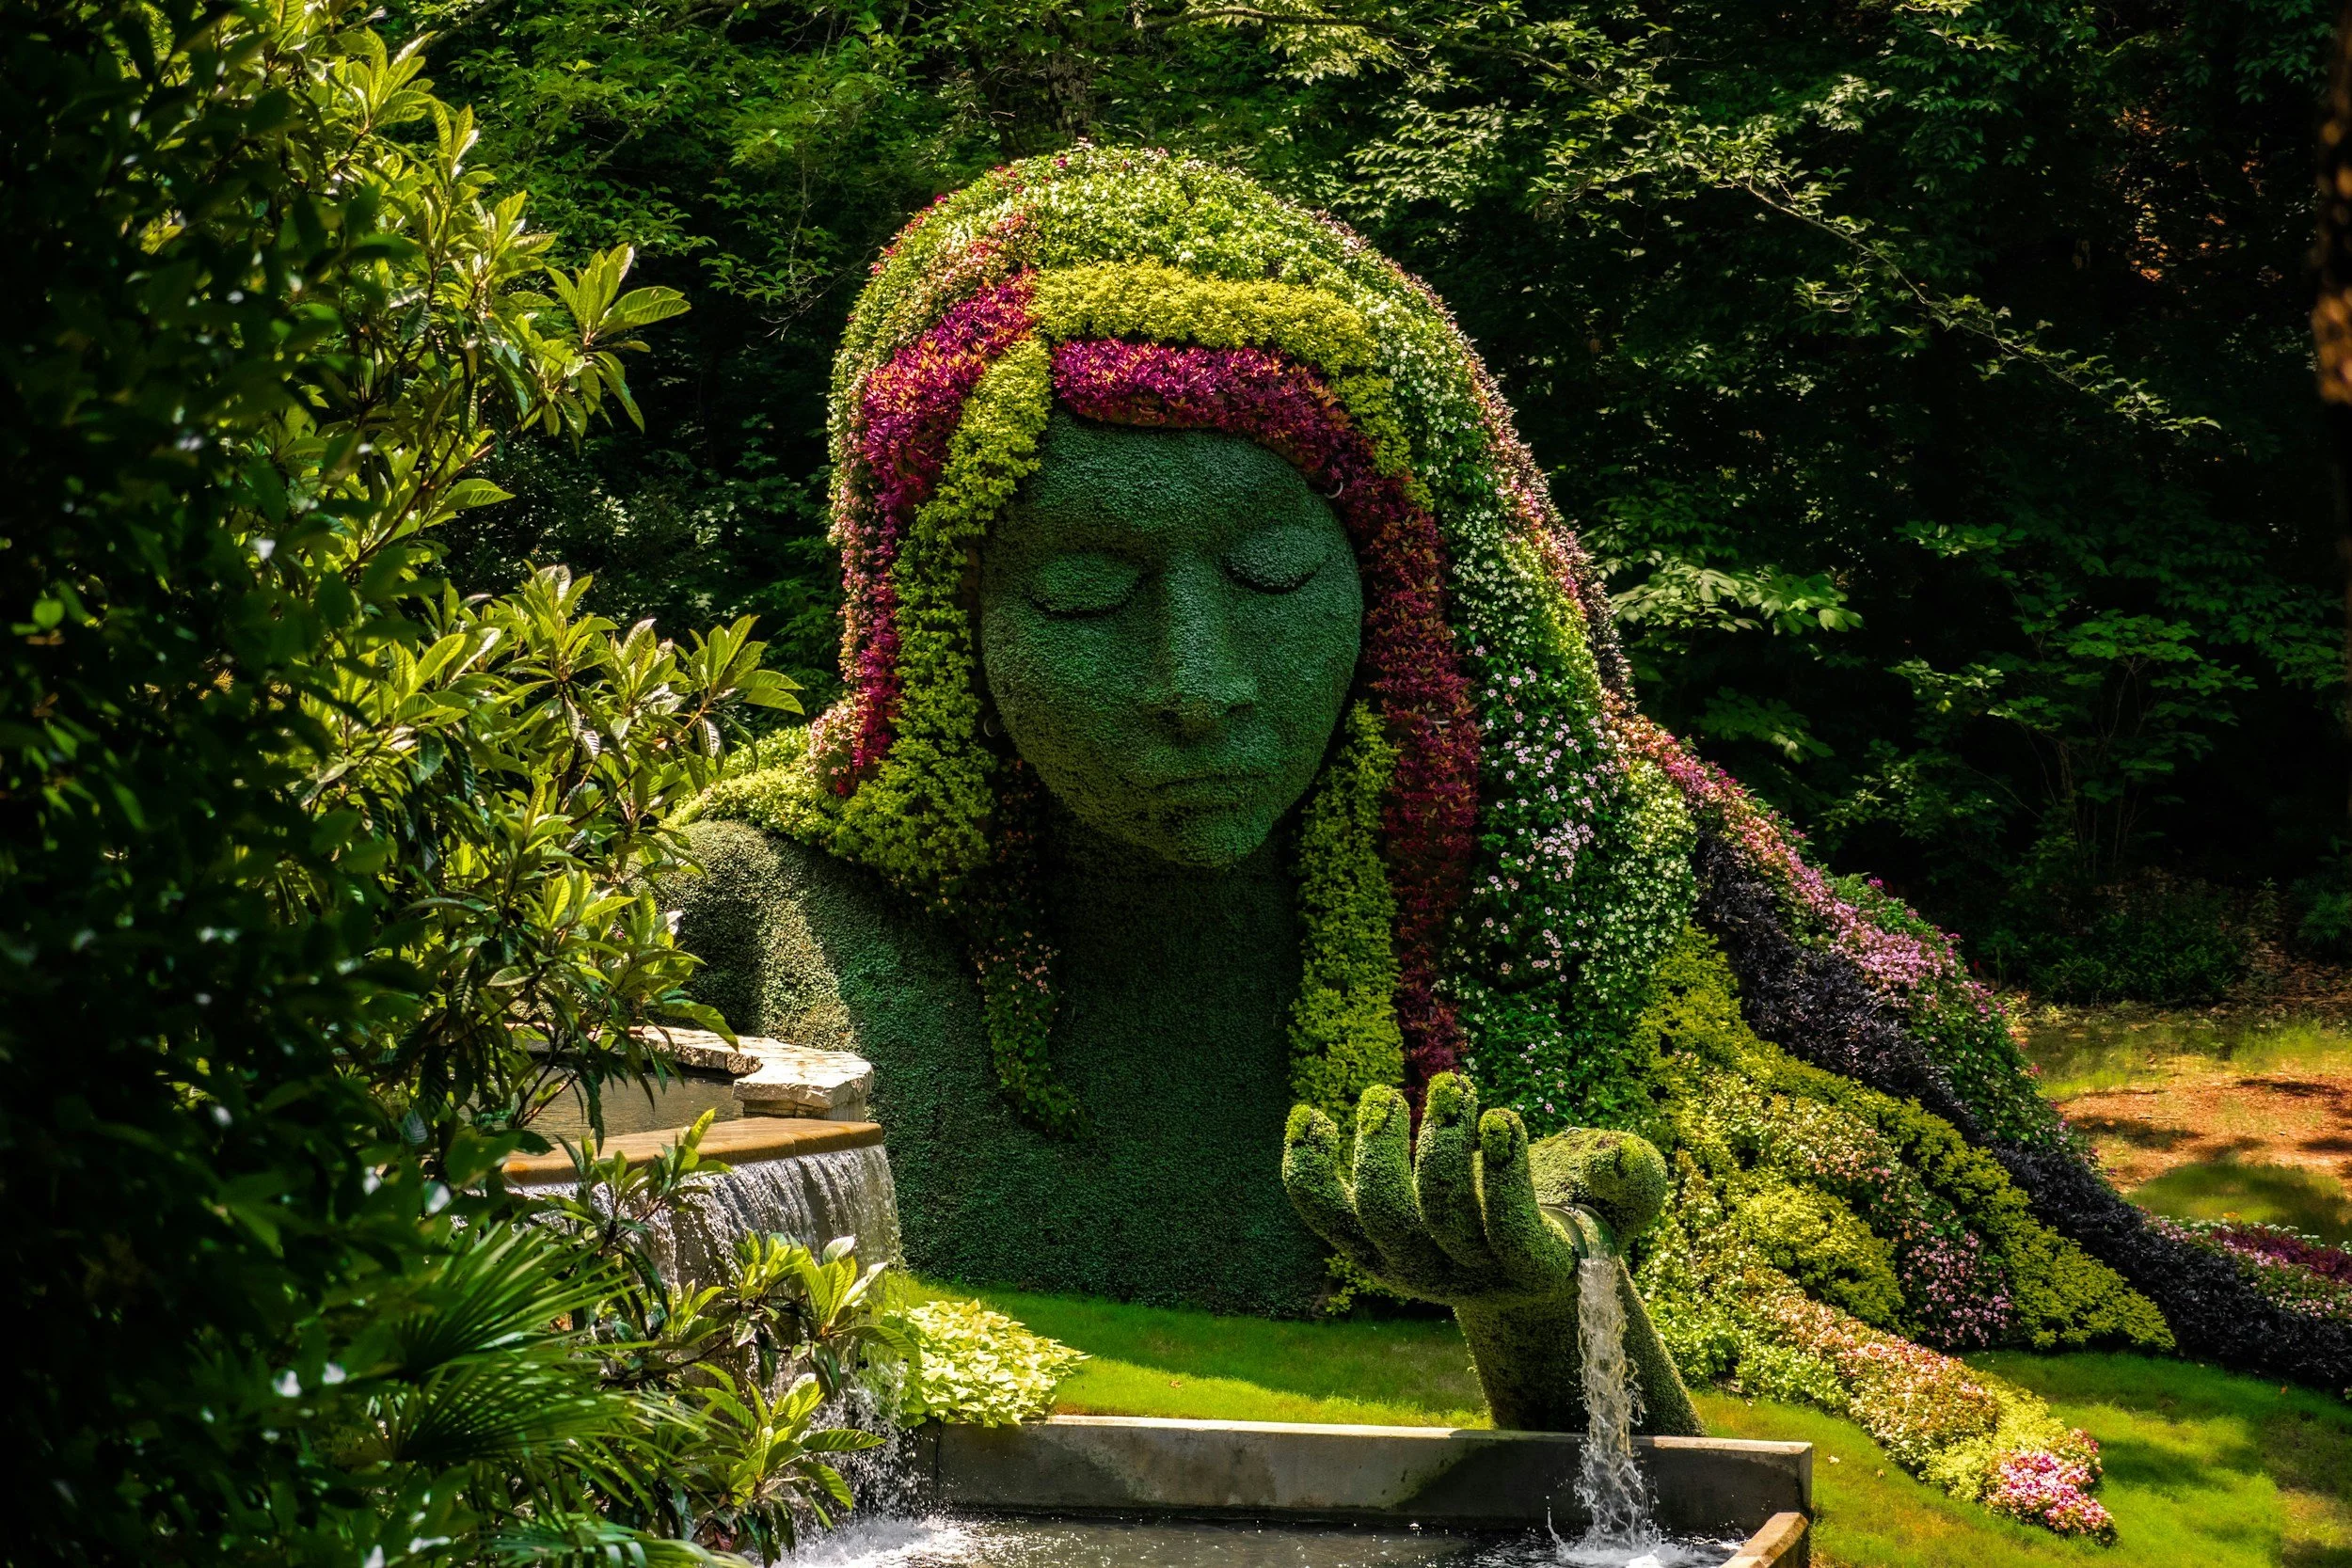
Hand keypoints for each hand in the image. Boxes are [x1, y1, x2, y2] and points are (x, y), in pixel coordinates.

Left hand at [1282, 1073, 1598, 1306]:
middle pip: (1435, 1220)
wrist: (1524, 1255)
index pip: (1512, 1238)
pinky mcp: (1365, 1243)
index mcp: (1532, 1264)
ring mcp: (1407, 1263)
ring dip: (1376, 1148)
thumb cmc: (1583, 1208)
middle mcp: (1463, 1273)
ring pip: (1377, 1215)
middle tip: (1454, 1084)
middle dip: (1439, 1147)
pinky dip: (1305, 1165)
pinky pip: (1322, 1211)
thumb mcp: (1625, 1194)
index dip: (1504, 1180)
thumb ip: (1634, 1176)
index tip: (1503, 1115)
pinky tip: (1307, 1116)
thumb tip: (1617, 1156)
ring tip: (1385, 1095)